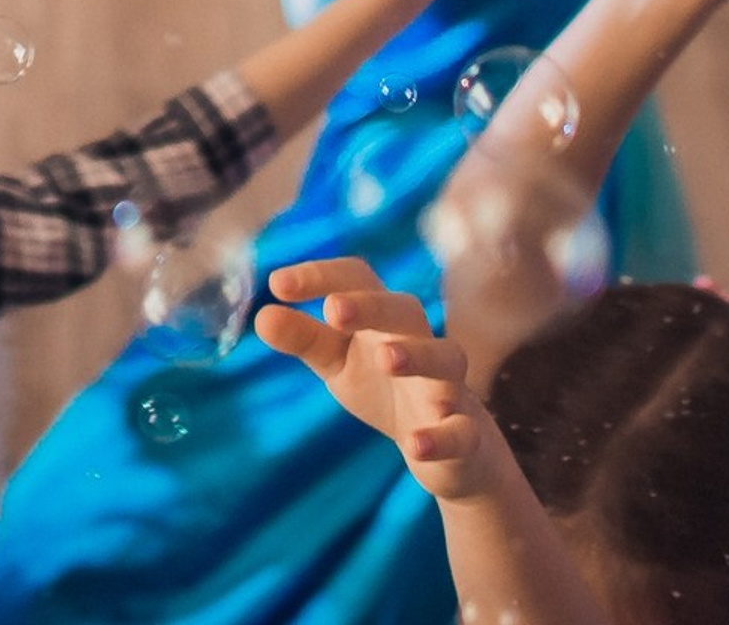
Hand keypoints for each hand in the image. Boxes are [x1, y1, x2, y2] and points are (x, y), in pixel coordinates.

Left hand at [256, 260, 509, 505]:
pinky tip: (416, 444)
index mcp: (382, 320)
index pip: (357, 279)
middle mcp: (420, 343)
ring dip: (418, 355)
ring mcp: (449, 388)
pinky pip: (462, 431)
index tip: (277, 285)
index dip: (320, 274)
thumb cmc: (385, 390)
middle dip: (371, 305)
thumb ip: (305, 339)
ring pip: (448, 359)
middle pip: (404, 309)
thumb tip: (261, 318)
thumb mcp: (339, 363)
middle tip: (334, 310)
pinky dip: (441, 437)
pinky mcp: (466, 435)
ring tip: (386, 359)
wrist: (453, 454)